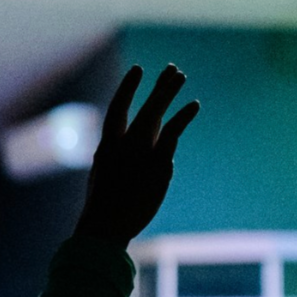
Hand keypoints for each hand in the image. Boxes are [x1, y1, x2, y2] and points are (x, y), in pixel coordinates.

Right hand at [74, 64, 199, 247]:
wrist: (105, 227)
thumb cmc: (104, 207)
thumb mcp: (105, 176)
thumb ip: (122, 155)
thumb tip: (145, 142)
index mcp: (106, 148)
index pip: (117, 110)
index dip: (127, 89)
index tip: (137, 70)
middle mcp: (124, 145)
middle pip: (143, 109)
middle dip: (158, 88)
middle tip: (172, 69)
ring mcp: (141, 153)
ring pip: (157, 115)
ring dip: (169, 93)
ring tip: (180, 75)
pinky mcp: (159, 165)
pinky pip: (172, 134)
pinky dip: (183, 117)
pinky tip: (193, 105)